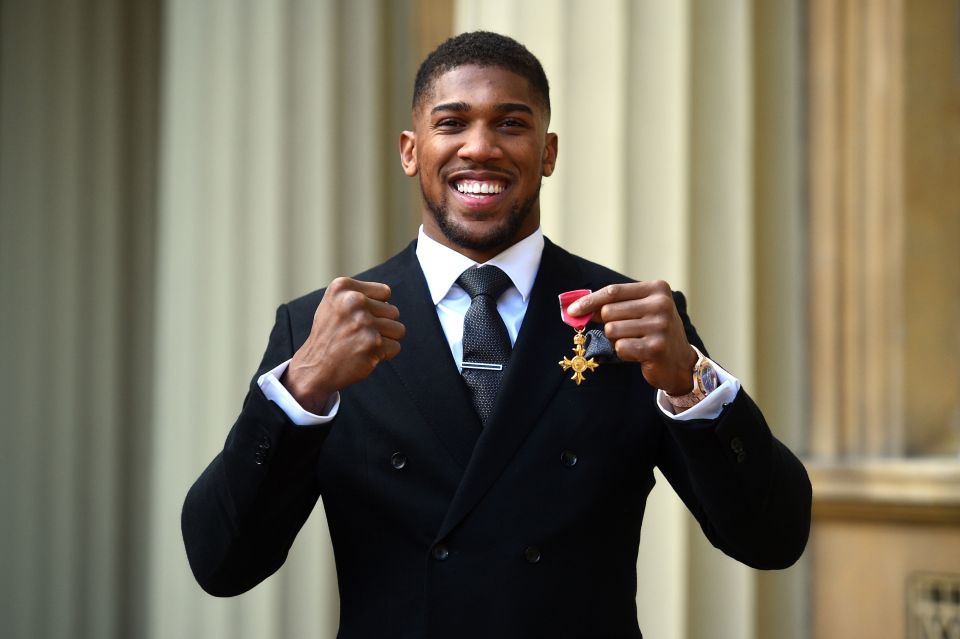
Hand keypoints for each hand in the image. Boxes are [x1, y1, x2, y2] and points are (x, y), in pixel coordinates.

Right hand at [282, 277, 404, 413]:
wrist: (315, 368)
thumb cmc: (329, 335)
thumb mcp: (335, 304)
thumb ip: (360, 295)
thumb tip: (389, 300)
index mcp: (343, 287)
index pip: (385, 292)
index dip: (376, 308)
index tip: (357, 318)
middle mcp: (354, 301)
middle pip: (394, 311)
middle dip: (382, 325)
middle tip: (359, 335)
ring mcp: (364, 322)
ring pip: (398, 329)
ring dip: (385, 340)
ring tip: (363, 344)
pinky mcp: (373, 343)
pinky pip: (395, 347)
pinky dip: (384, 354)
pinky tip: (365, 355)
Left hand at [566, 281, 696, 394]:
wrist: (681, 362)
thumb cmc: (653, 332)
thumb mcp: (640, 310)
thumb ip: (614, 305)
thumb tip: (578, 309)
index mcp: (657, 289)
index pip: (613, 292)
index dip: (589, 301)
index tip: (572, 310)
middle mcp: (661, 305)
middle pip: (609, 312)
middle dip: (608, 324)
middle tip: (625, 332)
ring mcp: (660, 326)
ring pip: (612, 330)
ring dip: (616, 339)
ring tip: (634, 342)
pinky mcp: (656, 348)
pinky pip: (620, 347)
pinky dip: (623, 352)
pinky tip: (639, 353)